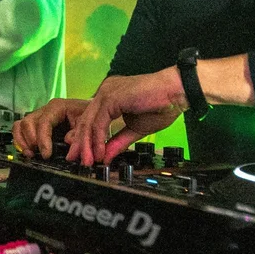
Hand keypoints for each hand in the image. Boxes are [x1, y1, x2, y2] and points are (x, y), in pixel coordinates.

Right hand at [12, 98, 88, 158]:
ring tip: (30, 154)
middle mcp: (45, 110)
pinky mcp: (35, 124)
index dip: (43, 139)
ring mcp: (38, 116)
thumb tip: (67, 140)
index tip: (46, 155)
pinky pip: (20, 129)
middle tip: (37, 154)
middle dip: (31, 140)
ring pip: (20, 125)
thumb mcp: (88, 122)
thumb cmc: (89, 117)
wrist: (90, 113)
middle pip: (28, 122)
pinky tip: (27, 152)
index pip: (44, 122)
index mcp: (57, 107)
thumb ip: (80, 132)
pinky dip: (20, 141)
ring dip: (22, 141)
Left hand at [66, 70, 185, 165]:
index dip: (84, 139)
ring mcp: (106, 92)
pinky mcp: (111, 97)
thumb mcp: (135, 130)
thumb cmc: (162, 105)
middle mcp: (104, 92)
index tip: (83, 156)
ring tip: (88, 161)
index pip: (90, 119)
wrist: (177, 92)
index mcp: (110, 97)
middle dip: (80, 144)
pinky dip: (97, 139)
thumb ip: (118, 142)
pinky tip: (100, 153)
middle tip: (77, 161)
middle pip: (85, 121)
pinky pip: (99, 122)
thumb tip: (105, 157)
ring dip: (87, 145)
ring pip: (88, 122)